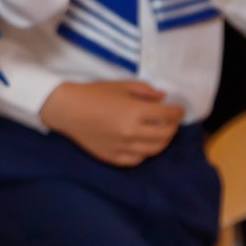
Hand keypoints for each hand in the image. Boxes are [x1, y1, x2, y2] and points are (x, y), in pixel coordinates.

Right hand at [39, 79, 183, 166]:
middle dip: (172, 127)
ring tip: (159, 133)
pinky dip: (144, 152)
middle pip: (165, 135)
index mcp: (135, 112)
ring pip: (154, 150)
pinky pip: (136, 160)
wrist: (67, 109)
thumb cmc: (94, 93)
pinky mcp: (112, 157)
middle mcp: (132, 132)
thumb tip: (163, 97)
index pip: (168, 115)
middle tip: (170, 121)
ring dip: (162, 141)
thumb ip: (145, 91)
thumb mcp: (122, 85)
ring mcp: (123, 147)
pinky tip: (142, 144)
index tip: (178, 109)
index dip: (177, 112)